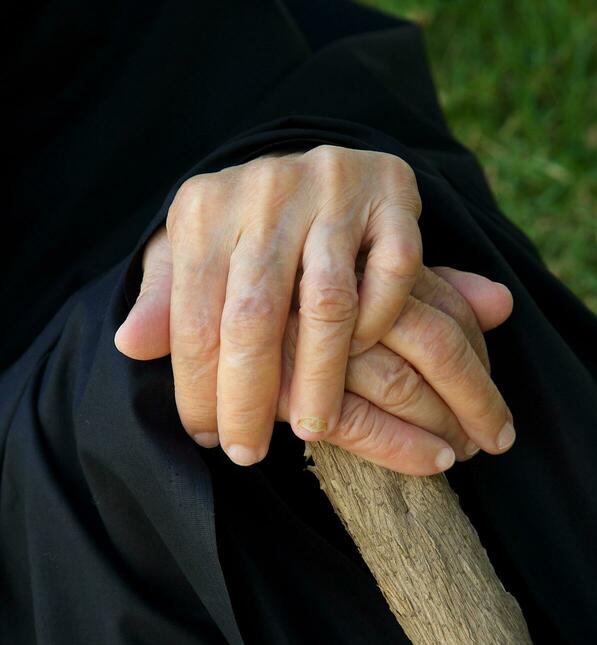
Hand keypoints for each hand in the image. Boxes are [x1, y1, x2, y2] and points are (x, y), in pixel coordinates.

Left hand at [114, 146, 513, 463]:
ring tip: (310, 431)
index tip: (206, 436)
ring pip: (327, 303)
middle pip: (254, 315)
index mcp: (204, 207)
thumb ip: (164, 300)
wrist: (324, 164)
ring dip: (319, 378)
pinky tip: (359, 358)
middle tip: (249, 453)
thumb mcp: (197, 253)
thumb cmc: (249, 229)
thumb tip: (128, 345)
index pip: (195, 316)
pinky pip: (392, 273)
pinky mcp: (392, 195)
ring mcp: (332, 189)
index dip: (198, 387)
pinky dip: (377, 322)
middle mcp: (265, 190)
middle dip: (249, 397)